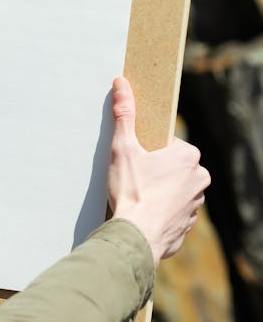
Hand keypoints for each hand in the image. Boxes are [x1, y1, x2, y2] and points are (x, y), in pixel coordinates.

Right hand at [107, 77, 209, 265]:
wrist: (136, 237)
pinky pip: (173, 211)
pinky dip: (160, 211)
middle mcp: (199, 179)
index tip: (136, 159)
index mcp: (188, 156)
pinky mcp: (188, 224)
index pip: (168, 144)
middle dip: (155, 170)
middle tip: (133, 177)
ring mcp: (196, 204)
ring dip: (159, 191)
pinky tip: (142, 214)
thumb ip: (124, 114)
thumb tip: (122, 83)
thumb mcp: (122, 148)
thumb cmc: (132, 191)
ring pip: (174, 189)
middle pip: (173, 166)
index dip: (148, 150)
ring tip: (136, 197)